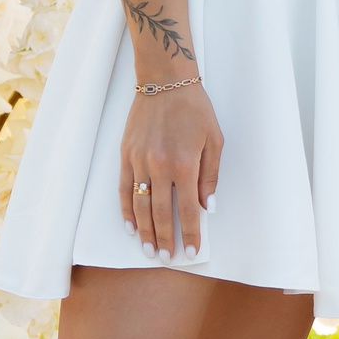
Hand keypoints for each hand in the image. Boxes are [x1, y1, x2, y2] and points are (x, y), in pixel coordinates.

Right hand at [118, 82, 221, 255]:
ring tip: (148, 249)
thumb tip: (207, 206)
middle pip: (161, 213)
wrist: (165, 81)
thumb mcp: (214, 140)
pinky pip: (124, 189)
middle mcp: (159, 166)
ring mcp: (139, 161)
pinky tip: (130, 225)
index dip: (190, 233)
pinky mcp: (126, 155)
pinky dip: (126, 209)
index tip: (190, 251)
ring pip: (140, 205)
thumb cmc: (194, 108)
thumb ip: (210, 176)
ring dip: (144, 231)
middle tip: (167, 257)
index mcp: (185, 164)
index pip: (188, 209)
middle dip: (165, 239)